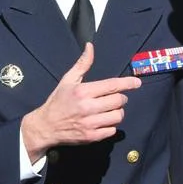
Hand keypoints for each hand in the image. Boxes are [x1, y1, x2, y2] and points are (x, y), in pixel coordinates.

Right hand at [22, 43, 140, 161]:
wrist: (46, 126)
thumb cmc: (58, 101)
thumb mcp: (67, 80)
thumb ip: (82, 64)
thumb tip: (90, 46)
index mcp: (83, 91)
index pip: (112, 86)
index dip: (127, 83)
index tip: (137, 83)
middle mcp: (88, 107)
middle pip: (118, 101)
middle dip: (120, 98)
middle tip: (113, 98)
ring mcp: (90, 123)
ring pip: (118, 116)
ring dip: (117, 112)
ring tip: (108, 110)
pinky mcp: (91, 137)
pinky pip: (112, 130)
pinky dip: (110, 125)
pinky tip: (102, 121)